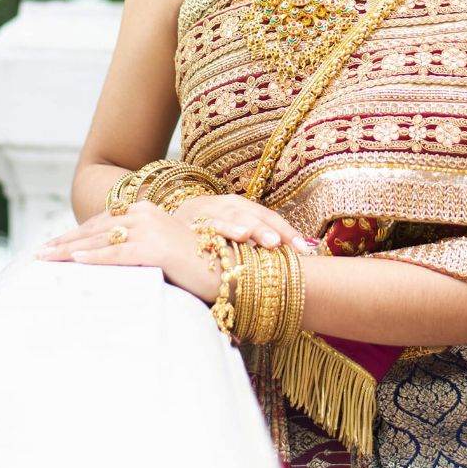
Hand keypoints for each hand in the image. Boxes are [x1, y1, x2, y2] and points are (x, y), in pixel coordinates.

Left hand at [35, 201, 229, 304]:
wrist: (227, 265)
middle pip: (96, 229)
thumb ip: (140, 250)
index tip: (55, 245)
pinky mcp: (154, 247)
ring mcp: (150, 229)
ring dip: (69, 250)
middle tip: (40, 253)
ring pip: (100, 240)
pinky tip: (74, 262)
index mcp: (147, 212)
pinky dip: (94, 257)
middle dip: (65, 241)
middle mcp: (146, 214)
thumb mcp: (163, 250)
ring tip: (46, 258)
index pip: (103, 223)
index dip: (77, 234)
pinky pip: (117, 254)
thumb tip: (116, 260)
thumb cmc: (197, 262)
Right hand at [171, 194, 316, 254]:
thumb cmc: (205, 238)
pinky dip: (214, 230)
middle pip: (252, 215)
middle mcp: (225, 205)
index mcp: (240, 207)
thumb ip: (253, 247)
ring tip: (256, 238)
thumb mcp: (230, 237)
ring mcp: (205, 211)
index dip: (287, 231)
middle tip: (281, 244)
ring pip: (228, 216)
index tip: (306, 249)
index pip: (268, 216)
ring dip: (243, 227)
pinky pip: (203, 225)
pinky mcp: (186, 221)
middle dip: (267, 229)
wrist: (160, 228)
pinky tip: (223, 239)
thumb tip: (290, 262)